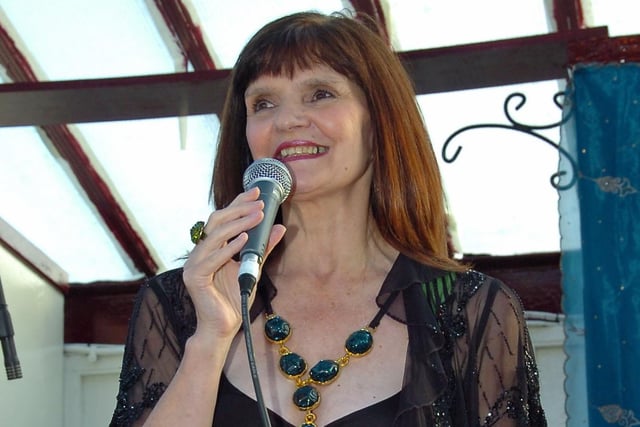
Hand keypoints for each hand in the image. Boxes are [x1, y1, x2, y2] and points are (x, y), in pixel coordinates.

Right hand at [182, 187, 285, 341]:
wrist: (223, 327)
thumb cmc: (235, 299)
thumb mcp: (253, 268)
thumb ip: (263, 248)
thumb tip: (279, 227)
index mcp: (210, 248)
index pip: (223, 219)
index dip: (238, 203)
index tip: (256, 191)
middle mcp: (199, 252)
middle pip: (216, 221)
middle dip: (239, 209)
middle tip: (260, 202)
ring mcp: (194, 264)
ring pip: (215, 235)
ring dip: (239, 224)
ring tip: (257, 216)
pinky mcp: (195, 278)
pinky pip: (212, 258)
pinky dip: (230, 247)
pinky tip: (245, 239)